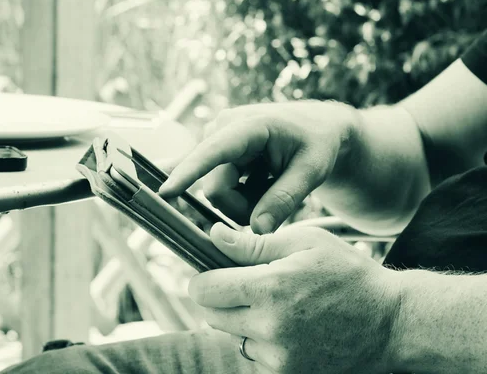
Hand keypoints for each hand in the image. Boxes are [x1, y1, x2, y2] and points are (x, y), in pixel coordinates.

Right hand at [159, 101, 359, 233]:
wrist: (315, 128)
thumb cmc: (316, 144)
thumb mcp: (312, 171)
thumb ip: (284, 199)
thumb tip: (257, 229)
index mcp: (248, 125)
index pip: (213, 153)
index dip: (188, 173)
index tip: (165, 192)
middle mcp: (221, 130)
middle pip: (216, 190)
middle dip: (244, 206)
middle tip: (277, 198)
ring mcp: (215, 143)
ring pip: (217, 195)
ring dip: (245, 201)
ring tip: (271, 184)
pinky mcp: (214, 156)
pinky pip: (214, 188)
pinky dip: (235, 196)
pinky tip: (230, 184)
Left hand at [188, 224, 401, 372]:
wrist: (391, 323)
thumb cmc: (349, 274)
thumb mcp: (305, 243)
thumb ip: (253, 243)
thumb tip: (213, 235)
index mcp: (270, 288)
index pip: (205, 290)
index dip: (201, 278)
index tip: (210, 271)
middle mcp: (269, 327)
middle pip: (212, 315)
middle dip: (222, 297)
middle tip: (249, 284)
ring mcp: (279, 357)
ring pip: (233, 336)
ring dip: (242, 321)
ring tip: (278, 305)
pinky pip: (255, 356)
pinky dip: (261, 341)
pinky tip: (289, 326)